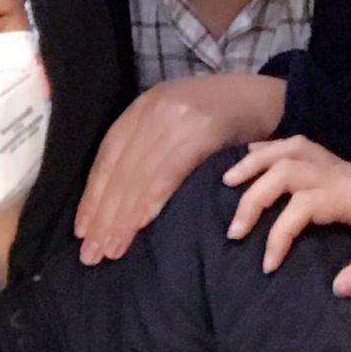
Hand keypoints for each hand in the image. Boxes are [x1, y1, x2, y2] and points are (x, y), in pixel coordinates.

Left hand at [75, 74, 285, 264]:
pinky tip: (138, 227)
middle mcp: (155, 109)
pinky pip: (167, 175)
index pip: (108, 156)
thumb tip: (115, 200)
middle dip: (102, 215)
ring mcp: (177, 119)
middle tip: (92, 254)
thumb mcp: (178, 121)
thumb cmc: (223, 117)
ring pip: (139, 176)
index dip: (93, 196)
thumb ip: (151, 147)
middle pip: (120, 169)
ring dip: (122, 218)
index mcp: (145, 105)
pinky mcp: (200, 132)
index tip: (83, 231)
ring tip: (111, 251)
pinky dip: (149, 204)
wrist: (267, 97)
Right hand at [222, 137, 350, 296]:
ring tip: (227, 183)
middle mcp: (345, 173)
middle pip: (289, 171)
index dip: (280, 232)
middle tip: (235, 232)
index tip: (267, 265)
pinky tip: (251, 157)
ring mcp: (341, 164)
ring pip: (291, 150)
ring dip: (256, 164)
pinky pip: (299, 144)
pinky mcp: (338, 163)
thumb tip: (337, 288)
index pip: (305, 204)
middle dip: (255, 197)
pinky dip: (271, 148)